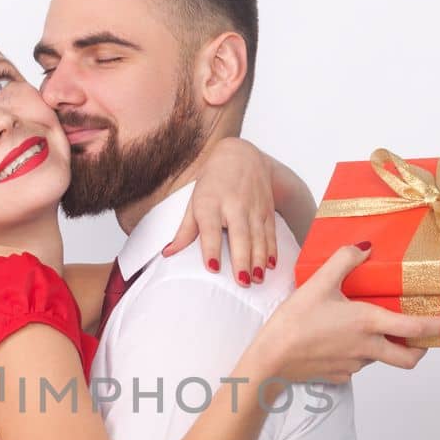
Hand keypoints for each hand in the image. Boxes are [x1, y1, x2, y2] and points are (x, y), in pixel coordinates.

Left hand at [164, 136, 275, 284]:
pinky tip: (270, 266)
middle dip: (241, 260)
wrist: (240, 156)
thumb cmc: (212, 183)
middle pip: (239, 236)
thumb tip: (168, 253)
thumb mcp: (194, 202)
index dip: (212, 248)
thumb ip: (184, 231)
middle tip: (242, 282)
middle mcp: (234, 205)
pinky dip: (271, 250)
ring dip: (259, 260)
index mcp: (210, 203)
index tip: (213, 268)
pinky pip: (270, 233)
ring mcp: (253, 207)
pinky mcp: (267, 210)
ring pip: (258, 237)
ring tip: (257, 279)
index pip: (210, 228)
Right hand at [252, 243, 439, 380]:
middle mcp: (367, 348)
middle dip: (422, 348)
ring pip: (381, 358)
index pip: (417, 328)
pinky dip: (358, 353)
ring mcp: (354, 365)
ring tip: (365, 327)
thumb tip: (365, 247)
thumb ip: (344, 260)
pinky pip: (357, 364)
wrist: (270, 360)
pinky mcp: (339, 375)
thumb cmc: (293, 323)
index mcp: (368, 323)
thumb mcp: (319, 283)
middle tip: (423, 335)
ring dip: (384, 345)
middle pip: (409, 357)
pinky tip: (338, 339)